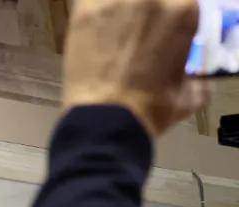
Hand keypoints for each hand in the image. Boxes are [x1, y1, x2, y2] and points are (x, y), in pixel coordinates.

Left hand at [63, 0, 207, 136]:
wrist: (108, 120)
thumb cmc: (150, 110)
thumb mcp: (190, 94)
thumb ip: (194, 76)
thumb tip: (193, 78)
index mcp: (183, 11)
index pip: (173, 0)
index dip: (160, 14)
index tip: (150, 29)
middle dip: (137, 13)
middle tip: (127, 31)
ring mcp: (117, 1)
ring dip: (113, 9)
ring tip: (108, 29)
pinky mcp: (86, 10)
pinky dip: (89, 10)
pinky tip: (90, 27)